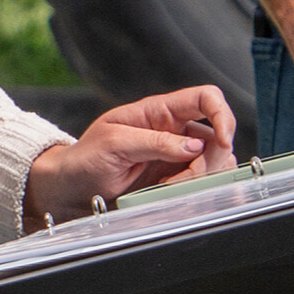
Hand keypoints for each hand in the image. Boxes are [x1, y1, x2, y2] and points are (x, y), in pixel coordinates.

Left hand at [22, 85, 236, 224]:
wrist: (70, 188)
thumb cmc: (85, 158)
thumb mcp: (114, 144)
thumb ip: (155, 142)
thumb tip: (194, 146)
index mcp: (160, 111)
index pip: (206, 98)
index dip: (222, 115)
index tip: (222, 141)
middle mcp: (174, 130)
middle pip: (218, 136)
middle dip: (209, 160)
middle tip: (183, 179)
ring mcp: (177, 156)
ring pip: (216, 162)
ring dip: (202, 178)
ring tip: (170, 189)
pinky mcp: (175, 179)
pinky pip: (202, 182)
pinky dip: (196, 191)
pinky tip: (171, 195)